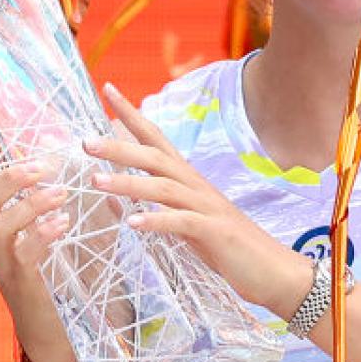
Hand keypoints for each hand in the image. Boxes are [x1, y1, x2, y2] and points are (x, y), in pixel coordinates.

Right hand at [0, 111, 78, 361]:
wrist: (53, 333)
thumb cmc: (54, 275)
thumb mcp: (48, 229)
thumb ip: (51, 198)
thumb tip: (70, 156)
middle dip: (10, 176)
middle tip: (46, 165)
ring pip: (0, 222)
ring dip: (32, 202)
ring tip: (64, 194)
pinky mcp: (20, 282)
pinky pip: (22, 252)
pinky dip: (41, 233)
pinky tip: (62, 225)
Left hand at [86, 83, 310, 319]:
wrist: (275, 272)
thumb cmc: (228, 248)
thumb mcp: (185, 227)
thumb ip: (156, 210)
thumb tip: (118, 204)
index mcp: (189, 181)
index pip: (156, 139)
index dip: (132, 114)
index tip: (107, 89)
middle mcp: (197, 187)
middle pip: (155, 157)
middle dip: (119, 147)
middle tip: (85, 142)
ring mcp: (207, 208)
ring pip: (163, 187)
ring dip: (128, 183)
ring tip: (95, 182)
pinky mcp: (215, 232)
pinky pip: (182, 223)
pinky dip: (157, 221)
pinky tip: (132, 224)